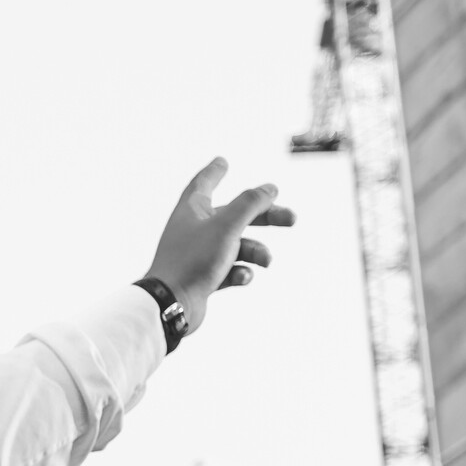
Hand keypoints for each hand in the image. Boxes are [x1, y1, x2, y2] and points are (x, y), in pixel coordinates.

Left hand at [144, 157, 296, 333]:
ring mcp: (198, 255)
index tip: (222, 161)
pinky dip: (240, 273)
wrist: (172, 304)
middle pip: (234, 215)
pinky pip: (229, 270)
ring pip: (236, 246)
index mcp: (191, 210)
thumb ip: (250, 203)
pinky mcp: (203, 278)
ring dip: (256, 251)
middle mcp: (193, 230)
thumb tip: (270, 188)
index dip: (214, 172)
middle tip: (292, 219)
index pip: (203, 183)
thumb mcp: (227, 226)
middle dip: (264, 216)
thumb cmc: (193, 260)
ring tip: (267, 261)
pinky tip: (242, 278)